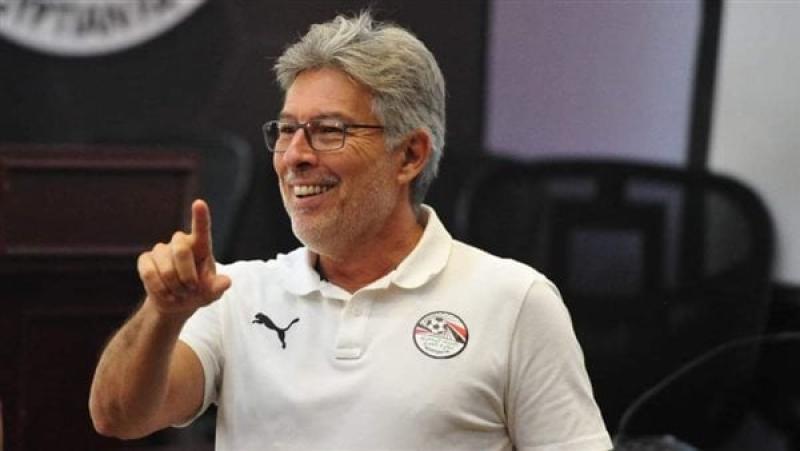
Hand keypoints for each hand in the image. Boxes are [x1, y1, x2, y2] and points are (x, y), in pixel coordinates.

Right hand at [137, 199, 231, 316]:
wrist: (176, 303)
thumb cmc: (199, 292)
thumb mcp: (212, 292)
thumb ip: (218, 287)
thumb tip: (226, 282)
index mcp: (201, 246)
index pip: (201, 229)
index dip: (200, 216)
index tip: (199, 203)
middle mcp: (180, 243)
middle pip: (181, 250)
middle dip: (187, 275)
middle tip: (191, 289)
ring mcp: (161, 250)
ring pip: (165, 267)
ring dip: (174, 286)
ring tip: (179, 292)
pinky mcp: (145, 259)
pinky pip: (149, 273)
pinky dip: (159, 288)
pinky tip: (166, 293)